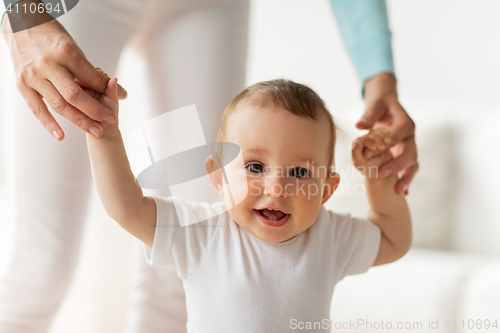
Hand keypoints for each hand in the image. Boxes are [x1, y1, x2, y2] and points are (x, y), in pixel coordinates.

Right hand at [1, 8, 126, 140]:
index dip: (105, 93)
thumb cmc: (51, 37)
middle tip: (110, 121)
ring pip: (59, 104)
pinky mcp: (22, 85)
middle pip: (75, 95)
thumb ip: (93, 72)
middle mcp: (49, 64)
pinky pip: (37, 108)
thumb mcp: (74, 47)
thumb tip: (120, 90)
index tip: (115, 105)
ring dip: (79, 120)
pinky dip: (49, 124)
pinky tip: (61, 135)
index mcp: (66, 52)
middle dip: (95, 111)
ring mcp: (34, 76)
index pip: (90, 78)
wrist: (20, 26)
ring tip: (95, 130)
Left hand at [358, 73, 417, 194]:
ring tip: (399, 190)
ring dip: (406, 176)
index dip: (388, 143)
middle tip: (383, 173)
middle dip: (398, 163)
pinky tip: (402, 193)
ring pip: (413, 163)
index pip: (398, 134)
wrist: (387, 103)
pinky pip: (409, 168)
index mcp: (405, 122)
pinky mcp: (405, 153)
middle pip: (410, 151)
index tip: (374, 153)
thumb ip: (368, 115)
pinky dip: (406, 180)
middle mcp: (410, 135)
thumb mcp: (375, 104)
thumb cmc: (380, 103)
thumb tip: (359, 125)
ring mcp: (409, 146)